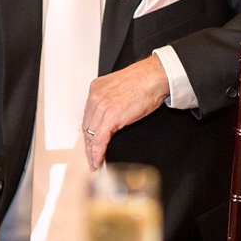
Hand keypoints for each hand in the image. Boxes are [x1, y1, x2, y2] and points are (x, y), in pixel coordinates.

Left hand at [81, 55, 170, 169]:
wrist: (154, 77)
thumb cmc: (144, 82)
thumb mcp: (120, 90)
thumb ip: (111, 102)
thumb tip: (111, 119)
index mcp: (96, 89)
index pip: (88, 117)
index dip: (88, 133)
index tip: (90, 142)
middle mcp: (95, 97)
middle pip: (86, 127)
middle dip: (88, 145)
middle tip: (90, 157)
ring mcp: (101, 107)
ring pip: (90, 135)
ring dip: (91, 152)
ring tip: (94, 163)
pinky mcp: (110, 117)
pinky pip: (99, 140)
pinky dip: (97, 153)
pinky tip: (98, 161)